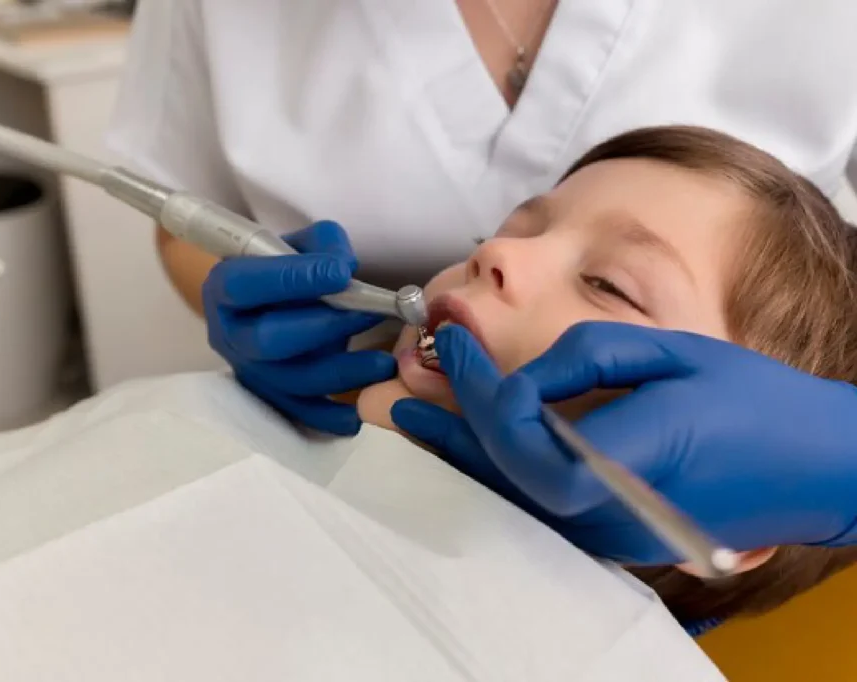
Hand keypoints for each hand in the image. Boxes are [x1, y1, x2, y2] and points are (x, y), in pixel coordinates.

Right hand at [202, 221, 395, 434]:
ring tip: (383, 364)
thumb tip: (345, 270)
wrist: (275, 303)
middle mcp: (230, 333)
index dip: (292, 279)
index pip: (247, 284)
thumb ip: (324, 246)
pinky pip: (297, 413)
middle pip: (268, 341)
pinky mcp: (270, 396)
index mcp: (225, 288)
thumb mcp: (303, 244)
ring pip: (289, 381)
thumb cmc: (289, 267)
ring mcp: (248, 370)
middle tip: (369, 315)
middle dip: (323, 328)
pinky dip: (327, 418)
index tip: (341, 273)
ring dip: (340, 373)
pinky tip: (358, 414)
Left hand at [391, 321, 856, 563]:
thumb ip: (583, 359)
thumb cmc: (752, 402)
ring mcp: (612, 534)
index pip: (526, 440)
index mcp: (633, 456)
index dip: (482, 394)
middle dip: (450, 428)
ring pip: (516, 496)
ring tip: (419, 421)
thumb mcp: (671, 353)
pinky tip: (473, 446)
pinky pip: (539, 505)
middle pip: (507, 475)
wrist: (814, 468)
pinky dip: (498, 472)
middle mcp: (614, 510)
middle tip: (401, 396)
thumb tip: (520, 380)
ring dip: (464, 455)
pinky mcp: (613, 538)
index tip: (459, 347)